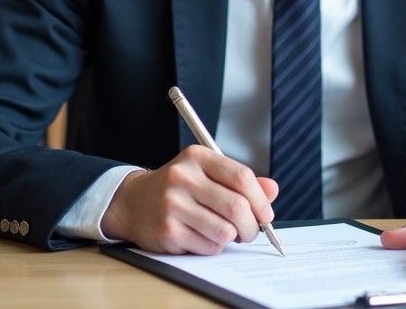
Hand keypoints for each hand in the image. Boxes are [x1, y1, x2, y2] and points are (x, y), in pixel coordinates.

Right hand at [100, 145, 277, 253]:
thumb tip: (272, 190)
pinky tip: (204, 237)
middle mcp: (183, 178)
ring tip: (227, 233)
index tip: (266, 214)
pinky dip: (214, 247)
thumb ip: (239, 181)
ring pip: (225, 231)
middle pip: (237, 207)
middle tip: (251, 231)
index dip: (261, 199)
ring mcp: (173, 205)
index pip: (241, 176)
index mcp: (197, 157)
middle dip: (252, 225)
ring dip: (234, 238)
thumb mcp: (206, 173)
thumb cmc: (178, 188)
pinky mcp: (168, 231)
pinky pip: (209, 247)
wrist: (134, 202)